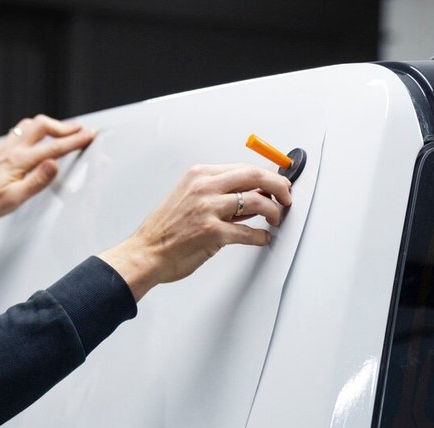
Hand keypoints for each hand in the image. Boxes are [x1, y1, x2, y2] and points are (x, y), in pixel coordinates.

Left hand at [0, 115, 95, 226]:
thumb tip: (55, 164)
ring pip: (32, 125)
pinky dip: (36, 128)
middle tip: (82, 130)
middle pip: (43, 126)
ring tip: (64, 130)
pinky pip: (22, 130)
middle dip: (65, 127)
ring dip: (51, 125)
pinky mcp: (0, 150)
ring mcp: (5, 147)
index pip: (54, 147)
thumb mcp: (14, 199)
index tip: (90, 135)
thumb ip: (37, 181)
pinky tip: (37, 134)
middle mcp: (13, 149)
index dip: (75, 141)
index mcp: (20, 161)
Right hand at [98, 164, 291, 301]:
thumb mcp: (189, 200)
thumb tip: (251, 197)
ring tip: (276, 219)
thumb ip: (219, 196)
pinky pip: (249, 232)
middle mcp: (204, 187)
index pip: (243, 167)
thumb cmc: (164, 231)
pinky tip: (264, 238)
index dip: (267, 175)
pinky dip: (262, 236)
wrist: (145, 253)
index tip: (278, 183)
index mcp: (199, 175)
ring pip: (256, 201)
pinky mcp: (213, 233)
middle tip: (287, 197)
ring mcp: (209, 209)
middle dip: (279, 186)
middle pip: (255, 176)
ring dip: (274, 211)